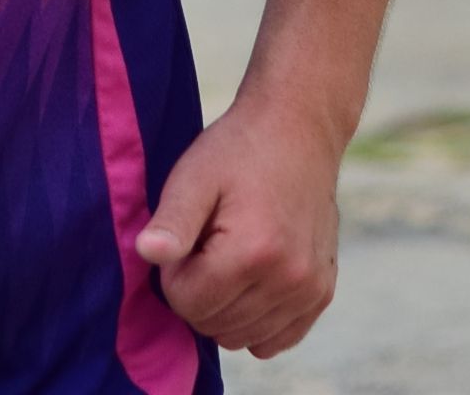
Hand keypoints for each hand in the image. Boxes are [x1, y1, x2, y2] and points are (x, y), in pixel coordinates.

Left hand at [133, 96, 340, 358]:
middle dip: (198, 291)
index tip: (187, 238)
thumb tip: (147, 253)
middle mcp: (288, 278)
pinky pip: (277, 339)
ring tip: (230, 255)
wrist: (298, 129)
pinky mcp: (322, 293)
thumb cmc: (238, 151)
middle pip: (213, 324)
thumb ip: (172, 220)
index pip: (187, 303)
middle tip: (207, 244)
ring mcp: (310, 290)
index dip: (174, 273)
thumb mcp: (195, 176)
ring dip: (225, 307)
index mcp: (253, 251)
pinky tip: (249, 283)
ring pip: (242, 337)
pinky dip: (255, 322)